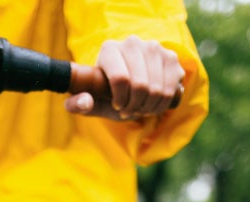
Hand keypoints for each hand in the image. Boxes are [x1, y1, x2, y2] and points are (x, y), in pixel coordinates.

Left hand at [66, 36, 184, 120]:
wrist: (129, 85)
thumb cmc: (108, 94)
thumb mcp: (92, 102)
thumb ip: (78, 104)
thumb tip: (84, 102)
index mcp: (109, 49)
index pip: (120, 79)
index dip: (120, 100)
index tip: (117, 106)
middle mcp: (132, 42)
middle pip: (141, 86)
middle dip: (135, 106)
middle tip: (130, 111)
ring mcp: (154, 47)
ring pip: (157, 89)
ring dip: (149, 107)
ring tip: (141, 108)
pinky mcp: (171, 57)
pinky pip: (171, 88)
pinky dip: (162, 103)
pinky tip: (153, 103)